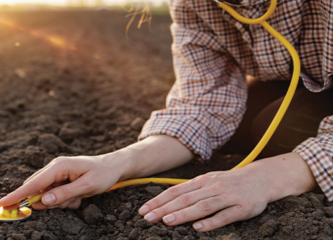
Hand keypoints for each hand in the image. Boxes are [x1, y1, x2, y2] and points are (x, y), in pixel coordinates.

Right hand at [0, 154, 128, 209]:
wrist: (114, 167)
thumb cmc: (103, 173)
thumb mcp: (87, 185)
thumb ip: (64, 194)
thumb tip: (43, 201)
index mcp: (58, 166)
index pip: (33, 183)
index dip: (17, 194)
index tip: (2, 203)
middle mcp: (53, 168)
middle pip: (38, 191)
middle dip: (50, 202)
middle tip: (72, 200)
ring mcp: (56, 174)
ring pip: (47, 196)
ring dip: (61, 202)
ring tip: (79, 197)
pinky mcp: (59, 180)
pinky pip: (55, 196)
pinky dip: (65, 200)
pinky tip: (78, 196)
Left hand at [138, 152, 317, 231]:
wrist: (264, 178)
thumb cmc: (231, 182)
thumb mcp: (209, 181)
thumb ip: (190, 190)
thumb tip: (165, 199)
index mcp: (202, 181)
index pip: (175, 191)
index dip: (158, 201)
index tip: (143, 210)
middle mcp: (213, 187)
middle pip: (185, 199)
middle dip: (164, 209)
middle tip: (147, 218)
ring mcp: (228, 197)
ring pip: (203, 206)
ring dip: (184, 214)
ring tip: (167, 221)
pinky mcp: (243, 208)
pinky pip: (225, 216)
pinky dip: (211, 222)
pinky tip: (198, 228)